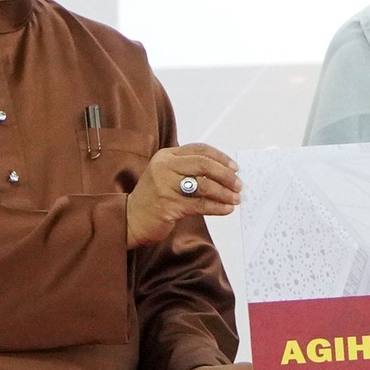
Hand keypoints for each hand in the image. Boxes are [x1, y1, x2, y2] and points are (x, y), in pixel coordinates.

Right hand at [126, 143, 240, 248]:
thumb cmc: (155, 197)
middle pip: (204, 164)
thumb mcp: (168, 175)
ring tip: (236, 199)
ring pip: (204, 186)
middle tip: (238, 185)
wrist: (131, 218)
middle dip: (226, 175)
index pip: (200, 150)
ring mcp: (165, 186)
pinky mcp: (168, 205)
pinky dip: (217, 207)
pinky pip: (200, 204)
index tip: (235, 168)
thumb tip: (226, 172)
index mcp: (166, 156)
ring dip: (224, 193)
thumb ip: (190, 169)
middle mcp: (164, 167)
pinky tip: (227, 209)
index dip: (221, 157)